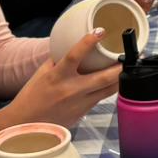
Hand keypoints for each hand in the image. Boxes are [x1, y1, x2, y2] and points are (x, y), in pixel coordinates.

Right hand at [0, 29, 121, 128]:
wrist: (27, 125)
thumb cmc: (32, 97)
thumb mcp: (42, 74)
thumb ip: (58, 61)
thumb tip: (72, 47)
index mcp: (57, 77)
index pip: (74, 56)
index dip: (88, 42)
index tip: (100, 31)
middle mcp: (71, 90)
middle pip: (103, 78)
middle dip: (119, 67)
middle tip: (130, 56)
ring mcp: (80, 103)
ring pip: (108, 91)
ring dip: (121, 79)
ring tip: (130, 68)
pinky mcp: (84, 113)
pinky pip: (101, 98)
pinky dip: (109, 89)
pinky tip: (115, 82)